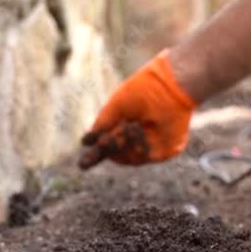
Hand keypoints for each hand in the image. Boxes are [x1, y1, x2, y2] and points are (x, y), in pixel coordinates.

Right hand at [79, 50, 196, 168]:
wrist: (168, 86)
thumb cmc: (143, 90)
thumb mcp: (116, 107)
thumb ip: (102, 124)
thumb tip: (86, 141)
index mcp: (125, 127)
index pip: (109, 147)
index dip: (95, 156)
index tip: (82, 165)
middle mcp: (138, 139)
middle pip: (117, 156)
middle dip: (108, 148)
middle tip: (106, 139)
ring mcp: (152, 146)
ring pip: (128, 159)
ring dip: (122, 145)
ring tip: (127, 128)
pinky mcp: (165, 151)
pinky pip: (144, 158)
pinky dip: (136, 146)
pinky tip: (136, 130)